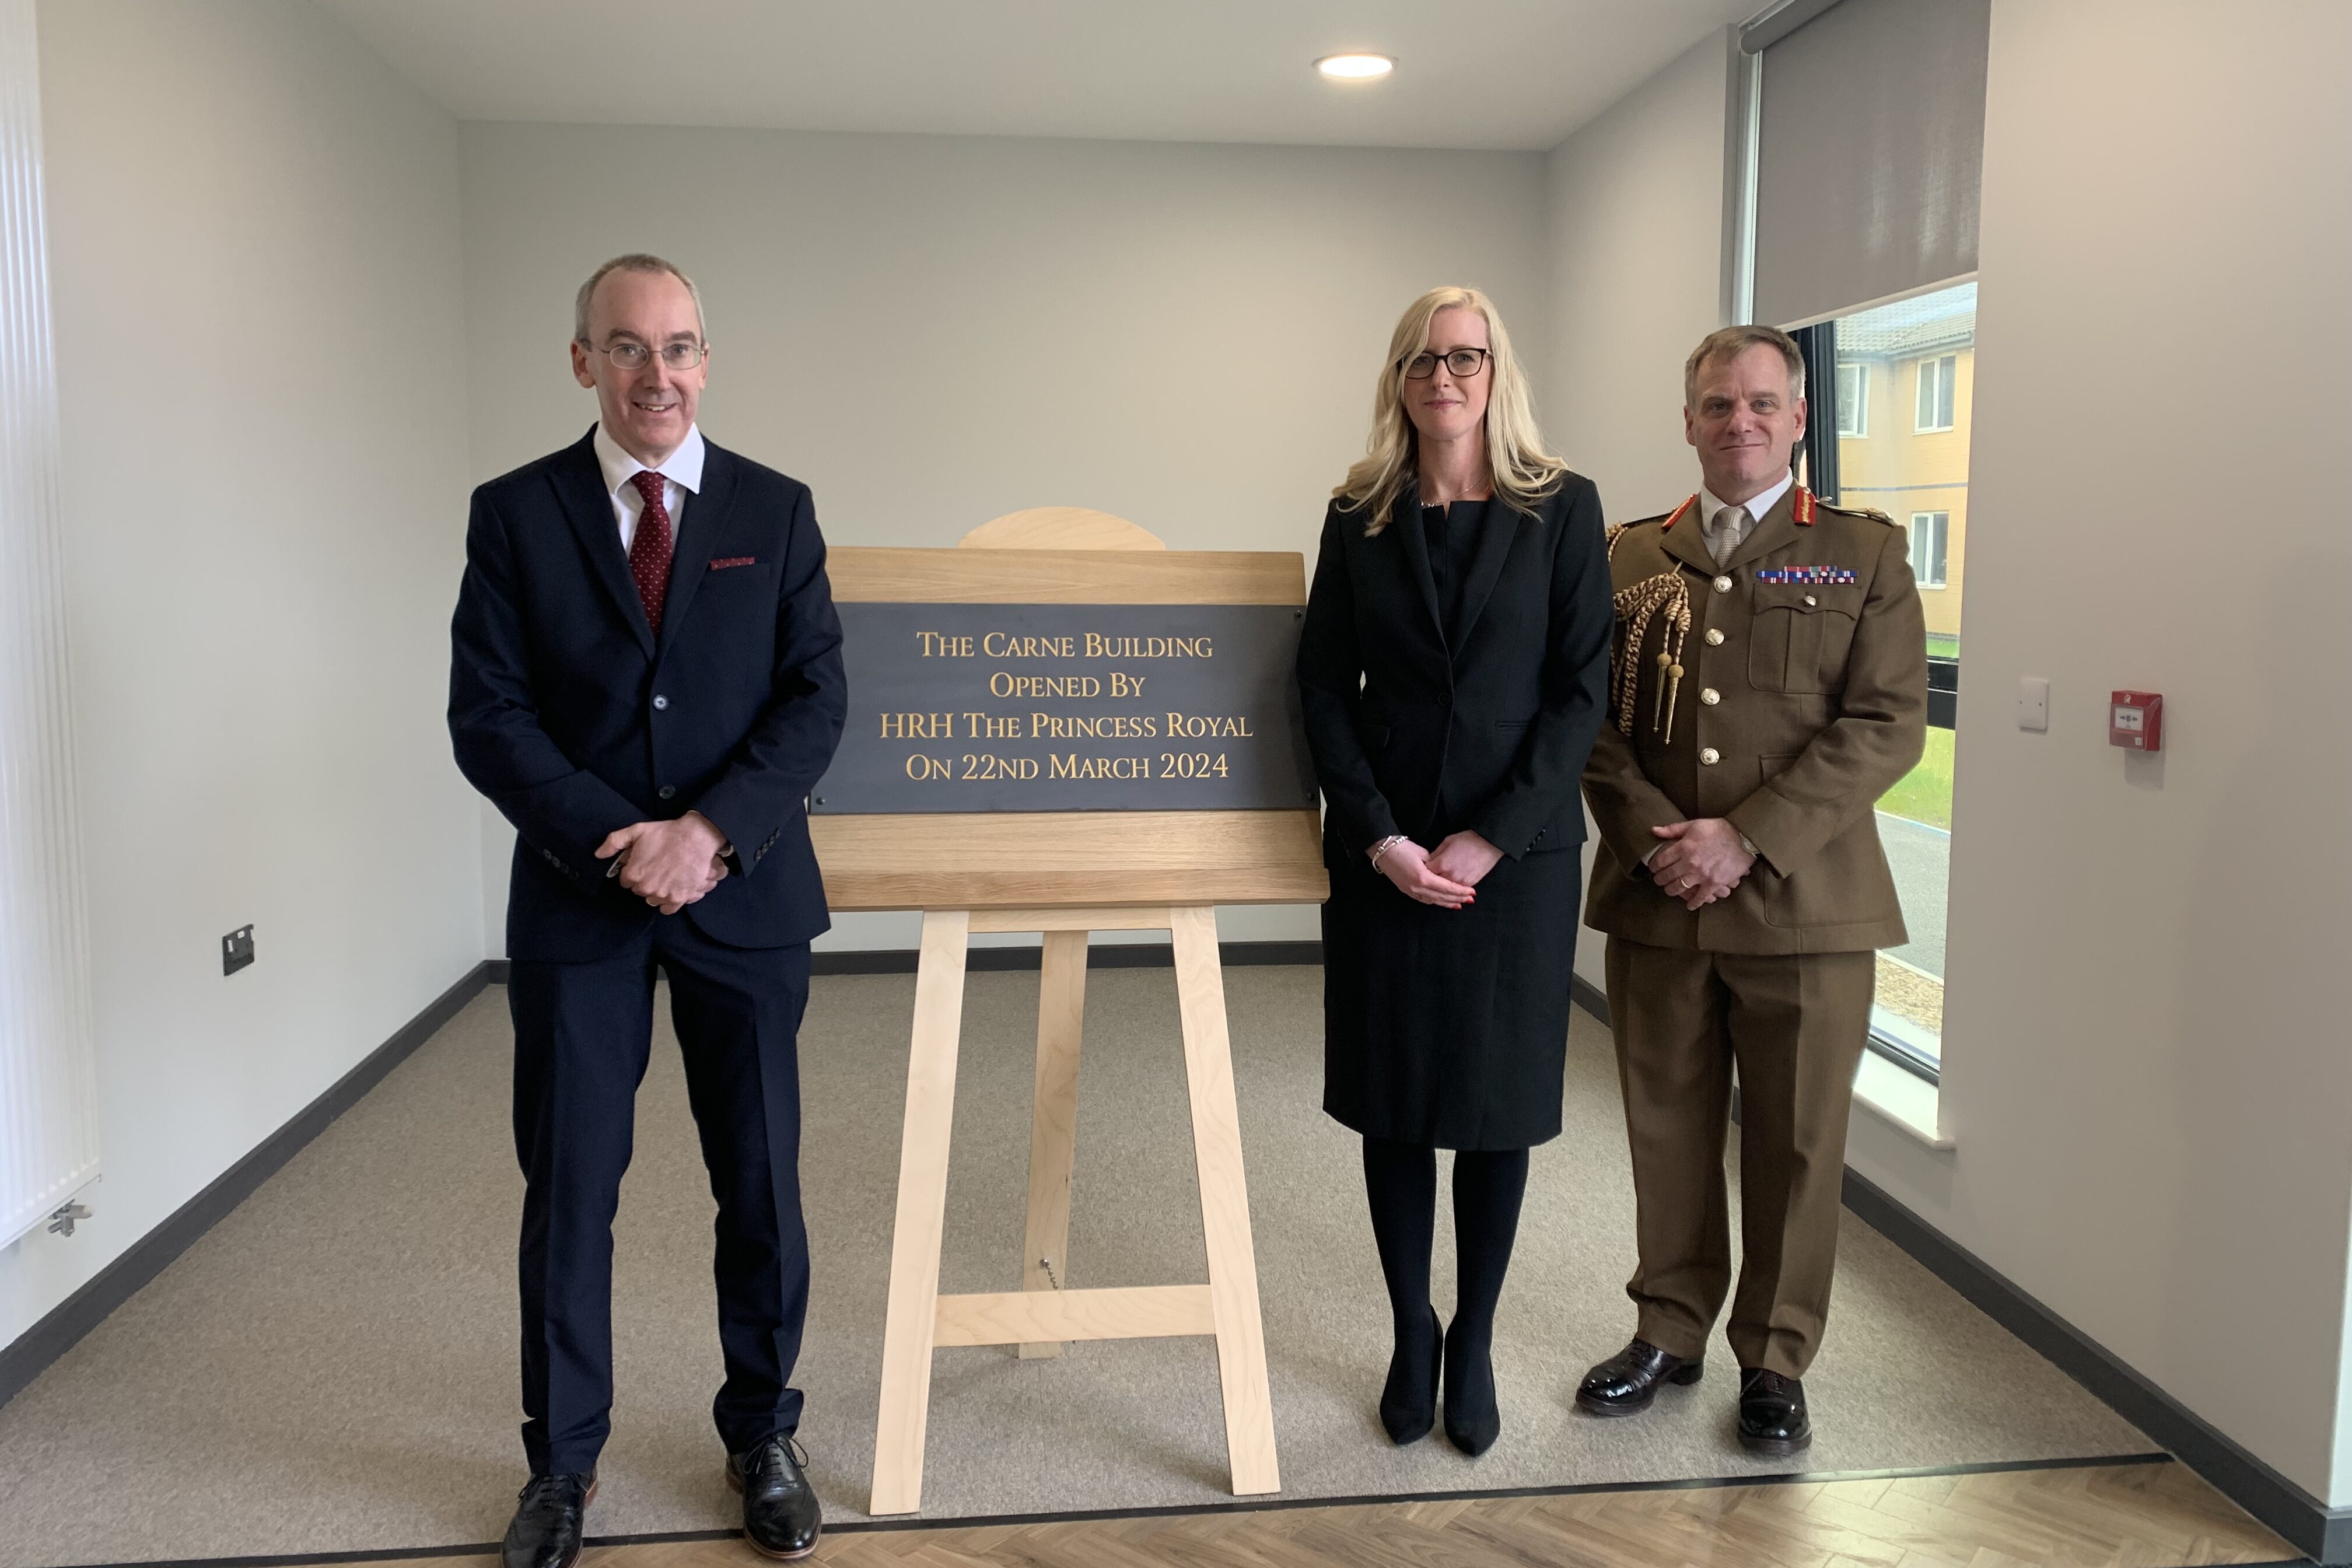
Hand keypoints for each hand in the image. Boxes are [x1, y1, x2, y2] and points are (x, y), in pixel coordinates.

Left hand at [597, 811, 729, 914]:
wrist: (696, 838)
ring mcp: (663, 895)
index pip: (625, 881)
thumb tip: (599, 855)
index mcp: (634, 874)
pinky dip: (668, 902)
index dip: (633, 871)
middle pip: (639, 891)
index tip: (641, 865)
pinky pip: (667, 909)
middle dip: (644, 881)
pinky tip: (671, 890)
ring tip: (665, 877)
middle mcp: (646, 888)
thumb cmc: (666, 833)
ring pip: (652, 899)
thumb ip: (614, 842)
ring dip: (656, 891)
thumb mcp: (637, 831)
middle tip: (655, 868)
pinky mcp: (679, 899)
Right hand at [1376, 838, 1477, 908]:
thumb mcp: (1423, 853)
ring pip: (1433, 901)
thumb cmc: (1403, 847)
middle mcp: (1417, 888)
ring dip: (1447, 903)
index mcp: (1423, 877)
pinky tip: (1442, 901)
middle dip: (1457, 899)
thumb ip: (1436, 865)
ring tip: (1460, 904)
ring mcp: (1411, 891)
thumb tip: (1443, 873)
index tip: (1472, 892)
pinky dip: (1436, 901)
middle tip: (1470, 900)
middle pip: (1441, 897)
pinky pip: (1424, 899)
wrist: (1383, 850)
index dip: (1461, 891)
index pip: (1447, 887)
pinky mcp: (1406, 890)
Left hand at [1425, 830, 1503, 888]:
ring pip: (1445, 891)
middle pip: (1433, 885)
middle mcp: (1449, 876)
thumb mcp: (1447, 842)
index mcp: (1441, 864)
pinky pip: (1456, 892)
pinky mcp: (1469, 885)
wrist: (1489, 843)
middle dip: (1429, 883)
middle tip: (1425, 881)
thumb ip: (1435, 855)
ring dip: (1440, 890)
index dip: (1421, 871)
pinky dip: (1452, 891)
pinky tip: (1449, 892)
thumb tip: (1428, 863)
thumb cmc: (1468, 840)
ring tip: (1435, 888)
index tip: (1420, 870)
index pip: (1424, 873)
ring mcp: (1460, 883)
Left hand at [1648, 818, 1755, 910]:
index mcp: (1683, 847)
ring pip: (1679, 888)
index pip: (1660, 861)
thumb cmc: (1719, 829)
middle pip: (1667, 876)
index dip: (1653, 866)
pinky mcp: (1714, 883)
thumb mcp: (1694, 825)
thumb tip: (1654, 830)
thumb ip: (1673, 829)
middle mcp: (1689, 862)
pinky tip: (1690, 905)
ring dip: (1671, 891)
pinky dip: (1693, 903)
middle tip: (1659, 881)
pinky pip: (1700, 897)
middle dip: (1660, 880)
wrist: (1743, 838)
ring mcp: (1701, 874)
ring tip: (1670, 890)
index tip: (1653, 868)